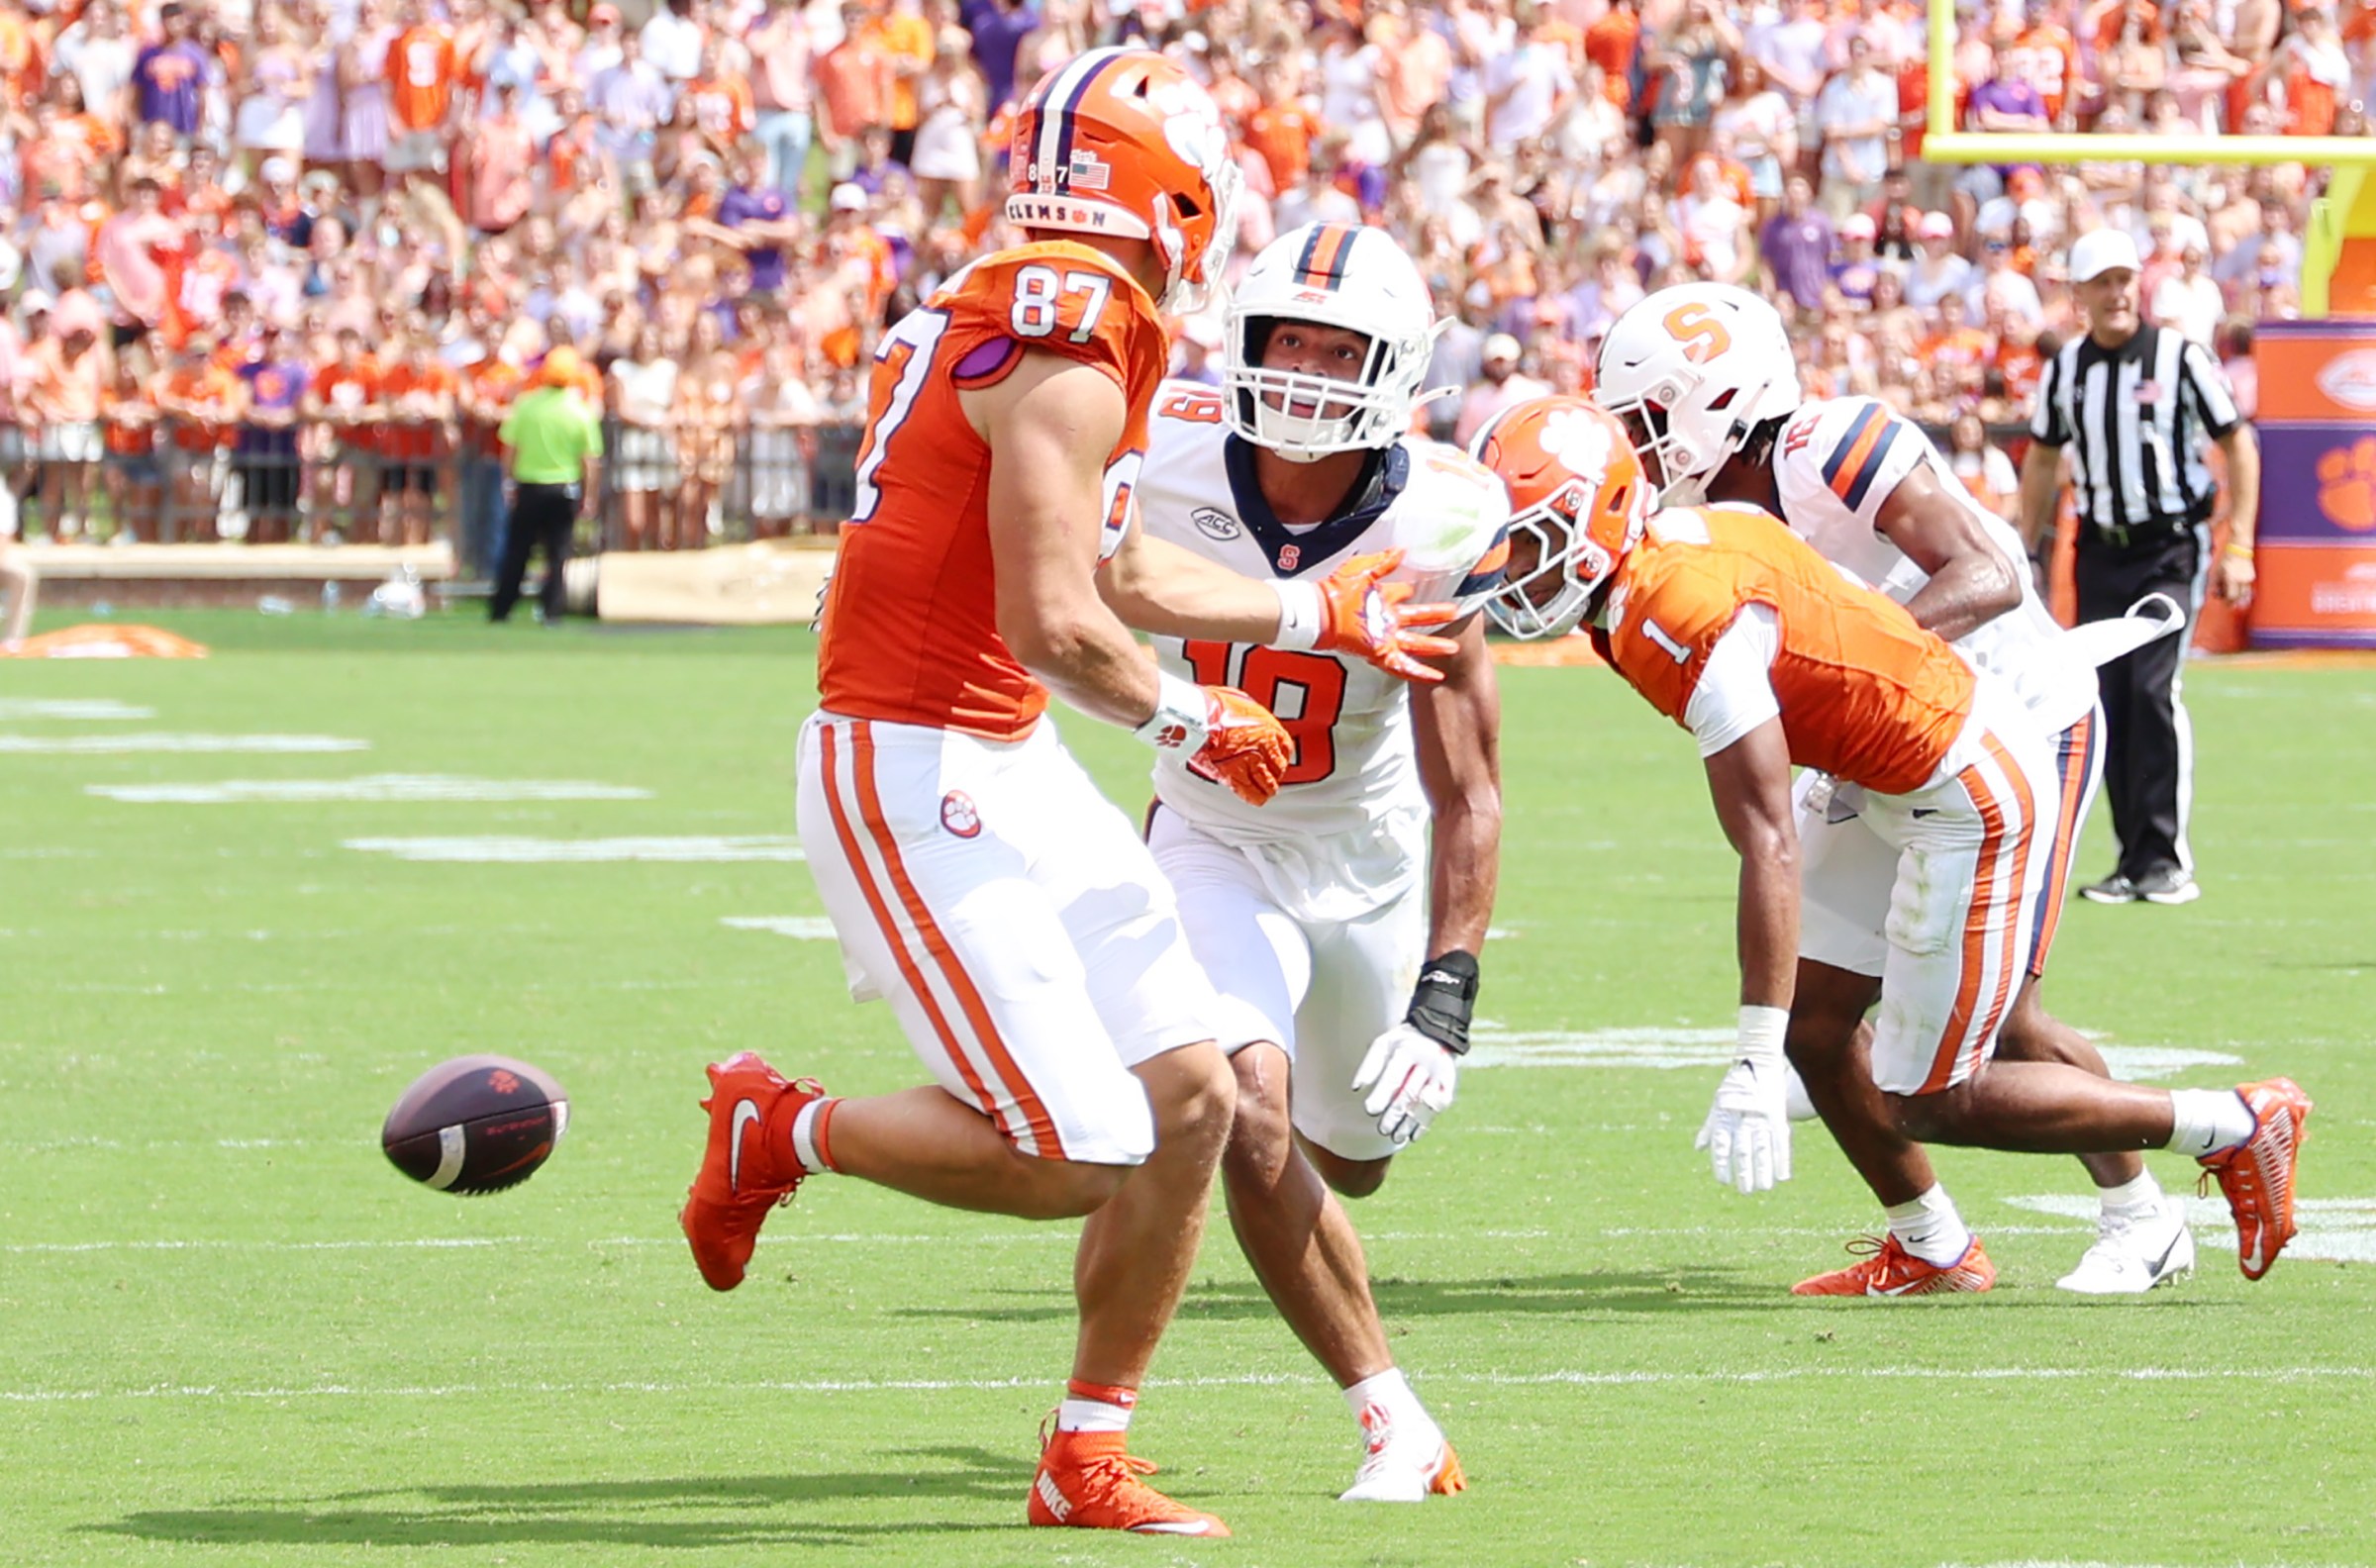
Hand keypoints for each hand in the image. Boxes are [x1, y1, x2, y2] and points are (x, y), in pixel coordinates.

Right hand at [1184, 685, 1291, 805]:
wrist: (1198, 717)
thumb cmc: (1214, 705)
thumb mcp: (1242, 703)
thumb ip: (1249, 715)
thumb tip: (1246, 716)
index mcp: (1269, 728)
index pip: (1284, 748)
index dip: (1280, 755)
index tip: (1276, 759)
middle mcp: (1265, 747)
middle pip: (1278, 769)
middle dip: (1274, 774)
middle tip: (1269, 776)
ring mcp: (1251, 763)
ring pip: (1267, 784)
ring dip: (1266, 788)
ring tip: (1264, 791)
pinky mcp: (1234, 775)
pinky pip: (1249, 793)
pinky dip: (1253, 797)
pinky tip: (1254, 798)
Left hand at [1312, 550, 1460, 682]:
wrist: (1322, 611)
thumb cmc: (1337, 589)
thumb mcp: (1363, 570)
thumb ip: (1384, 561)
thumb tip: (1402, 549)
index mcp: (1382, 599)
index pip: (1402, 594)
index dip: (1410, 590)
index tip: (1421, 587)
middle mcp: (1386, 620)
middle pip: (1417, 618)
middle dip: (1436, 615)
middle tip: (1455, 612)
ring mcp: (1385, 638)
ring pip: (1416, 644)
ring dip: (1434, 646)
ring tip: (1454, 647)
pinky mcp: (1381, 653)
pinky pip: (1404, 665)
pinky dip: (1420, 672)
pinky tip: (1437, 675)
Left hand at [1352, 1024, 1458, 1146]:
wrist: (1436, 1033)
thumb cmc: (1402, 1042)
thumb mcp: (1384, 1044)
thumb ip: (1370, 1065)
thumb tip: (1357, 1088)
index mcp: (1408, 1050)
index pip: (1394, 1077)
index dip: (1382, 1095)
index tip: (1370, 1111)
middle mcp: (1427, 1063)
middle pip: (1409, 1093)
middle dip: (1395, 1114)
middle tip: (1382, 1129)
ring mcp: (1440, 1075)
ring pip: (1424, 1104)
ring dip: (1409, 1123)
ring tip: (1395, 1137)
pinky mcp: (1449, 1085)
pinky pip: (1437, 1108)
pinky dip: (1425, 1123)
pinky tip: (1412, 1136)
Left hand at [1694, 1057, 1792, 1192]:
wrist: (1757, 1061)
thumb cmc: (1734, 1085)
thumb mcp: (1717, 1104)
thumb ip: (1710, 1128)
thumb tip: (1699, 1149)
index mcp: (1726, 1115)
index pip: (1722, 1144)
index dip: (1722, 1163)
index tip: (1723, 1180)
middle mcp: (1743, 1117)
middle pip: (1744, 1149)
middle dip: (1744, 1172)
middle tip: (1745, 1191)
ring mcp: (1762, 1116)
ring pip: (1763, 1148)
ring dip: (1764, 1170)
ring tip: (1763, 1188)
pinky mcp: (1778, 1114)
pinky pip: (1781, 1141)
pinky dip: (1782, 1159)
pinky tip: (1782, 1175)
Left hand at [2212, 546, 2253, 608]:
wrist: (2239, 550)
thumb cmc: (2227, 559)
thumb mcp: (2218, 572)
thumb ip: (2217, 584)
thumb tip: (2215, 593)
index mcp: (2232, 579)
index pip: (2231, 596)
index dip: (2227, 602)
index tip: (2224, 603)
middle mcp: (2241, 580)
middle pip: (2238, 597)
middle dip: (2232, 601)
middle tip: (2227, 601)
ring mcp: (2248, 579)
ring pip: (2244, 594)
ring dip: (2238, 596)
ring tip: (2231, 593)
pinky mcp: (2252, 577)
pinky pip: (2247, 588)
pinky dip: (2242, 590)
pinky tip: (2237, 588)